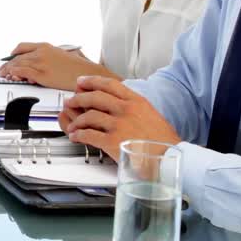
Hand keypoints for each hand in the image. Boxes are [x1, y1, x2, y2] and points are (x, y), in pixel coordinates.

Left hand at [0, 43, 109, 90]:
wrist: (89, 74)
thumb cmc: (80, 67)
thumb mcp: (63, 54)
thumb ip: (52, 56)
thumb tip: (44, 61)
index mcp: (46, 47)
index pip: (23, 47)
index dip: (13, 53)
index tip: (9, 58)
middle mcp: (42, 53)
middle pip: (18, 57)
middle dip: (8, 64)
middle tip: (2, 70)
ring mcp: (41, 63)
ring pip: (18, 64)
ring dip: (8, 70)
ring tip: (4, 75)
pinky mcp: (43, 74)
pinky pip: (23, 72)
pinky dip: (15, 74)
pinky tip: (12, 76)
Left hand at [59, 76, 180, 159]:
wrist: (169, 160)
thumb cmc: (164, 142)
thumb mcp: (152, 115)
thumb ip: (134, 107)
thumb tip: (119, 104)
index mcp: (137, 101)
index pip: (109, 84)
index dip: (91, 81)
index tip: (81, 82)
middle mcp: (126, 110)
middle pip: (95, 97)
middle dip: (79, 98)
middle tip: (71, 101)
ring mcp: (119, 125)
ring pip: (89, 115)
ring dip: (77, 120)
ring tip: (73, 125)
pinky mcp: (112, 141)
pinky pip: (88, 134)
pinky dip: (78, 135)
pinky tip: (76, 136)